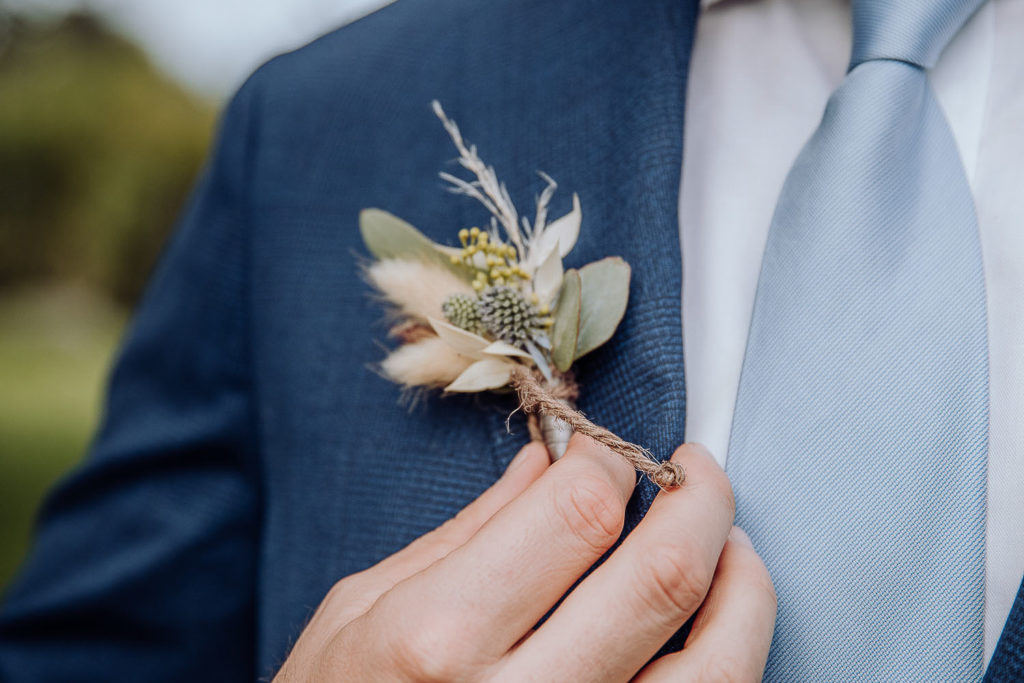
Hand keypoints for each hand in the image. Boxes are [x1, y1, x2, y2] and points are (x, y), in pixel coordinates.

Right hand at [273, 436, 775, 681]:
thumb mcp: (361, 606)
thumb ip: (465, 533)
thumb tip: (546, 465)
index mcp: (440, 635)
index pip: (577, 514)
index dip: (610, 462)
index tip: (605, 452)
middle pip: (661, 577)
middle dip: (698, 500)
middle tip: (691, 470)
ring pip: (717, 664)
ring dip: (742, 581)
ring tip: (727, 538)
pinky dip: (735, 652)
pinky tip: (721, 617)